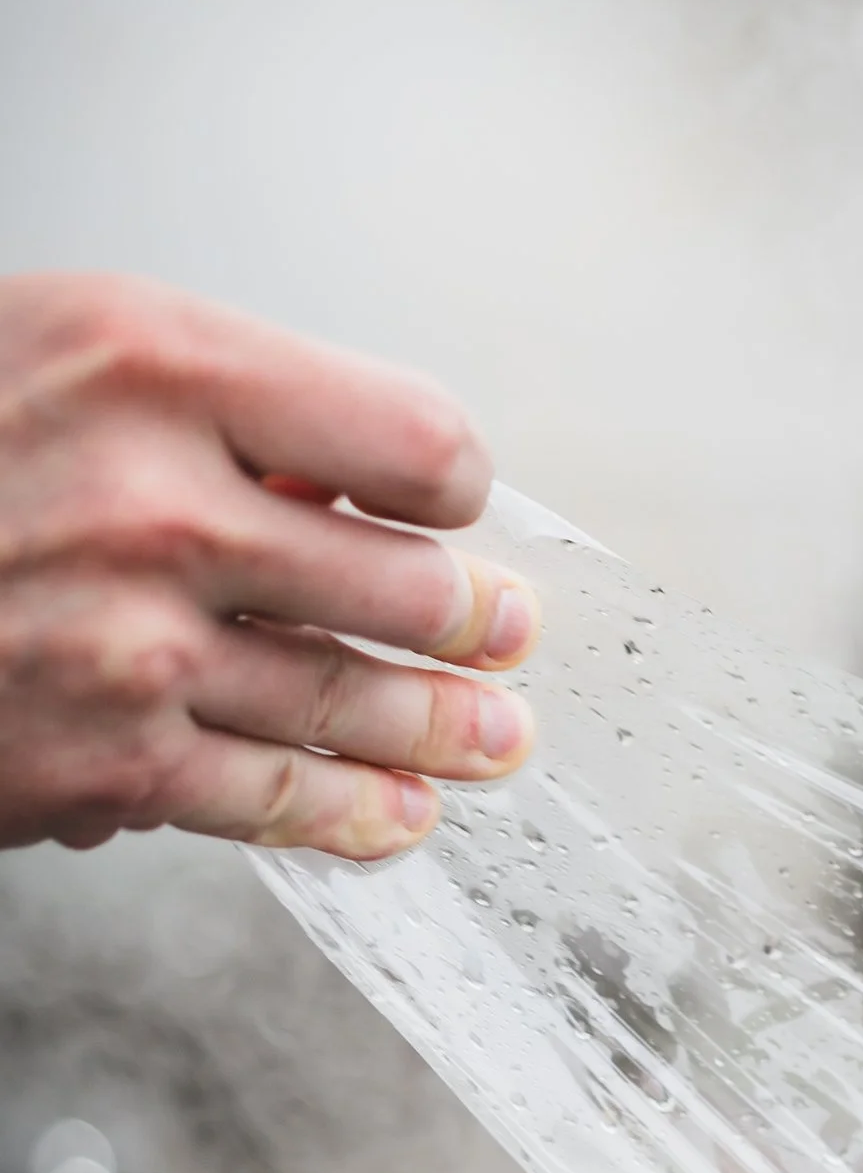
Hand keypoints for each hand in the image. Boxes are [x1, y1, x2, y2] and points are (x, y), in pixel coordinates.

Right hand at [0, 270, 538, 861]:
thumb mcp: (47, 357)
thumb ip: (195, 407)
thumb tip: (335, 484)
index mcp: (152, 361)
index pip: (405, 437)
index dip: (446, 482)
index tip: (450, 502)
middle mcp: (158, 500)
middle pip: (403, 579)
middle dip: (472, 616)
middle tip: (505, 629)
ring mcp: (136, 642)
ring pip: (352, 698)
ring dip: (443, 724)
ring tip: (491, 733)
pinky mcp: (108, 762)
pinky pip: (271, 796)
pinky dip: (353, 813)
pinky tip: (398, 815)